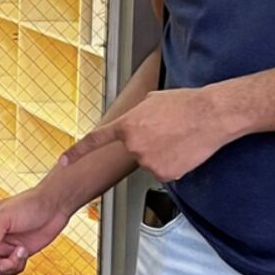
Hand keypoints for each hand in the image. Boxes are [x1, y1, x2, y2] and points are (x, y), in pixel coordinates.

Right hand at [0, 178, 72, 274]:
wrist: (53, 207)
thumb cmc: (26, 205)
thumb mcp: (2, 221)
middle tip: (6, 256)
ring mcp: (2, 249)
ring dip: (7, 266)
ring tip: (19, 253)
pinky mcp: (16, 256)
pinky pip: (9, 271)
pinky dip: (17, 265)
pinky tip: (24, 253)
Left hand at [62, 85, 233, 183]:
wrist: (211, 115)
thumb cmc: (186, 104)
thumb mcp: (153, 100)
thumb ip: (138, 114)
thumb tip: (136, 123)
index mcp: (128, 125)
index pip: (97, 140)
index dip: (78, 151)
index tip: (63, 161)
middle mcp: (134, 146)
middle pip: (135, 151)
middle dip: (148, 143)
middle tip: (168, 131)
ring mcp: (149, 162)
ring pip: (151, 162)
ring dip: (162, 153)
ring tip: (179, 137)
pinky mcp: (165, 175)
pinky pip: (165, 172)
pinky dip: (174, 164)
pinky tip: (184, 151)